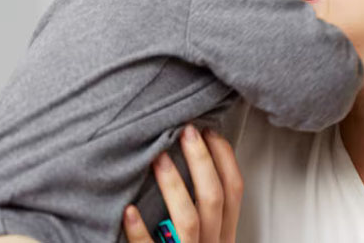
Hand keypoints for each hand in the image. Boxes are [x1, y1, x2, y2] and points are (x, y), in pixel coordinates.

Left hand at [123, 125, 243, 242]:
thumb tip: (196, 160)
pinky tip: (129, 210)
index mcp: (224, 234)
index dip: (224, 157)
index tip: (209, 131)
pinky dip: (140, 229)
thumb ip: (205, 209)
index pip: (234, 189)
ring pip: (188, 219)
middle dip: (201, 160)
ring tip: (158, 158)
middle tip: (186, 131)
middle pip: (214, 198)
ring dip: (174, 185)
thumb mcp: (208, 235)